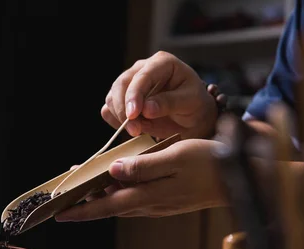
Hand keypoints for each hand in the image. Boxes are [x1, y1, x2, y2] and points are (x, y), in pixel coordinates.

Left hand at [55, 139, 227, 220]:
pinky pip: (135, 198)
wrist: (243, 180)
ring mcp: (158, 205)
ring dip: (101, 196)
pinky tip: (116, 181)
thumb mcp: (174, 158)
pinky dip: (120, 191)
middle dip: (85, 203)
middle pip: (109, 206)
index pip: (106, 207)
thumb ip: (142, 166)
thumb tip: (113, 171)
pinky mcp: (166, 201)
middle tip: (65, 195)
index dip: (81, 211)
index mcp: (148, 196)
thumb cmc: (210, 164)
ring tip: (84, 184)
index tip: (59, 214)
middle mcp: (150, 205)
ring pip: (121, 202)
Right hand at [101, 51, 217, 139]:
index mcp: (161, 63)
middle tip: (135, 130)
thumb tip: (146, 109)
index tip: (133, 115)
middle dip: (124, 109)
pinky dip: (115, 120)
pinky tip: (131, 127)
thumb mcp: (191, 102)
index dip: (134, 96)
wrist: (191, 116)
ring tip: (138, 131)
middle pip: (120, 85)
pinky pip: (108, 109)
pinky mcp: (122, 99)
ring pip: (111, 97)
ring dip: (120, 117)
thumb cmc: (194, 104)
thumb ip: (169, 103)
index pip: (141, 77)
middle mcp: (142, 69)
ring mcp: (130, 84)